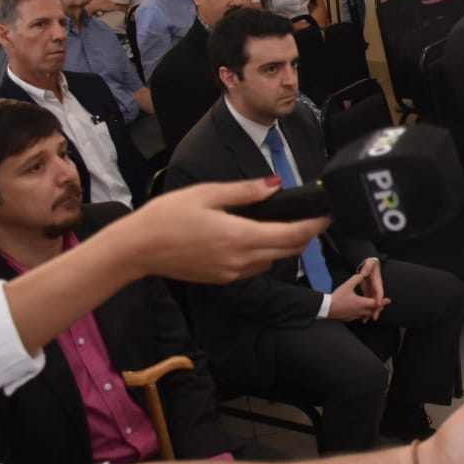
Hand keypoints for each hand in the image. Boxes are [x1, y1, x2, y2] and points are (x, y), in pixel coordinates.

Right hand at [123, 179, 331, 283]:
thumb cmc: (167, 216)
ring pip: (274, 262)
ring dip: (287, 247)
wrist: (135, 250)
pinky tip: (261, 239)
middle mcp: (241, 260)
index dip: (315, 225)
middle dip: (306, 235)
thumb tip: (276, 184)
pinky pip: (256, 269)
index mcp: (240, 236)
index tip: (328, 214)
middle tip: (315, 217)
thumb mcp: (207, 193)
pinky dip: (267, 256)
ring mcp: (232, 273)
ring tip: (291, 225)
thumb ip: (245, 191)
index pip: (292, 235)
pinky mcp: (223, 279)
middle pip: (289, 251)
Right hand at [328, 261, 389, 321]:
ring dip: (371, 312)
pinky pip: (359, 317)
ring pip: (366, 315)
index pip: (376, 303)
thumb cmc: (338, 297)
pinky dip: (363, 315)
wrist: (326, 308)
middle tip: (382, 305)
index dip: (383, 301)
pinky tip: (360, 312)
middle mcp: (360, 311)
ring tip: (372, 308)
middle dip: (378, 307)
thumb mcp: (347, 285)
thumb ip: (357, 278)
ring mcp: (354, 316)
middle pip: (372, 311)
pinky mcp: (349, 319)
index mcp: (361, 303)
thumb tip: (362, 274)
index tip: (388, 300)